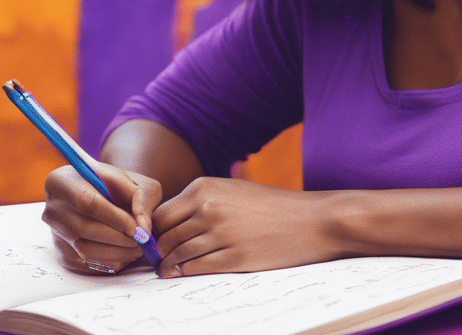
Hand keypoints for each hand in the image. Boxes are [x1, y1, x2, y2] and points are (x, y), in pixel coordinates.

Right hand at [42, 163, 162, 274]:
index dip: (115, 218)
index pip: (87, 202)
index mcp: (61, 181)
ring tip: (137, 248)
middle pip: (84, 228)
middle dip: (118, 238)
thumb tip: (143, 227)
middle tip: (142, 241)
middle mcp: (52, 208)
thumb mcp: (132, 180)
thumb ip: (141, 197)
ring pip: (84, 249)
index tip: (138, 229)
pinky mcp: (61, 252)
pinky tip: (125, 254)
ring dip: (116, 253)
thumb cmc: (117, 186)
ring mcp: (54, 232)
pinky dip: (109, 261)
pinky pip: (85, 263)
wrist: (100, 197)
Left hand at [152, 177, 337, 277]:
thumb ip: (203, 201)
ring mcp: (220, 233)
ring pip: (178, 253)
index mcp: (204, 187)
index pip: (161, 213)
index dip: (151, 230)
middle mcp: (207, 208)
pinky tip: (182, 273)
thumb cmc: (273, 205)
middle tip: (153, 260)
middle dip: (156, 249)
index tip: (150, 241)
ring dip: (168, 264)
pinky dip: (185, 272)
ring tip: (165, 270)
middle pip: (164, 234)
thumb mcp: (233, 191)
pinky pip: (197, 267)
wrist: (311, 219)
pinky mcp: (234, 257)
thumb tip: (172, 222)